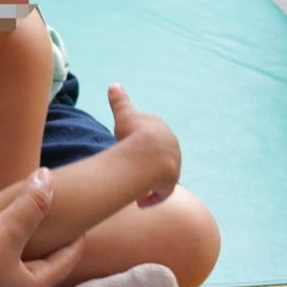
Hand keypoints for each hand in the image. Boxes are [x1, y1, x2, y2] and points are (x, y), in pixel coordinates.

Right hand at [0, 169, 84, 286]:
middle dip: (30, 225)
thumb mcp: (4, 233)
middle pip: (33, 255)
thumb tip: (49, 178)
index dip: (75, 237)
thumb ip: (29, 206)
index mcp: (31, 285)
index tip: (82, 220)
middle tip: (39, 205)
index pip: (65, 259)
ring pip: (1, 250)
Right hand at [108, 83, 180, 206]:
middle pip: (157, 157)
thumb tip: (114, 84)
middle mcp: (171, 147)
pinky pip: (160, 193)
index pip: (151, 137)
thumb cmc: (134, 133)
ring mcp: (173, 165)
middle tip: (128, 168)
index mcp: (161, 130)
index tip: (127, 149)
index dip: (138, 143)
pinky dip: (150, 198)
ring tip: (133, 188)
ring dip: (147, 182)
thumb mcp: (124, 115)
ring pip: (159, 176)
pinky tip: (140, 203)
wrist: (148, 154)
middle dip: (144, 163)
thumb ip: (120, 101)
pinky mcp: (170, 182)